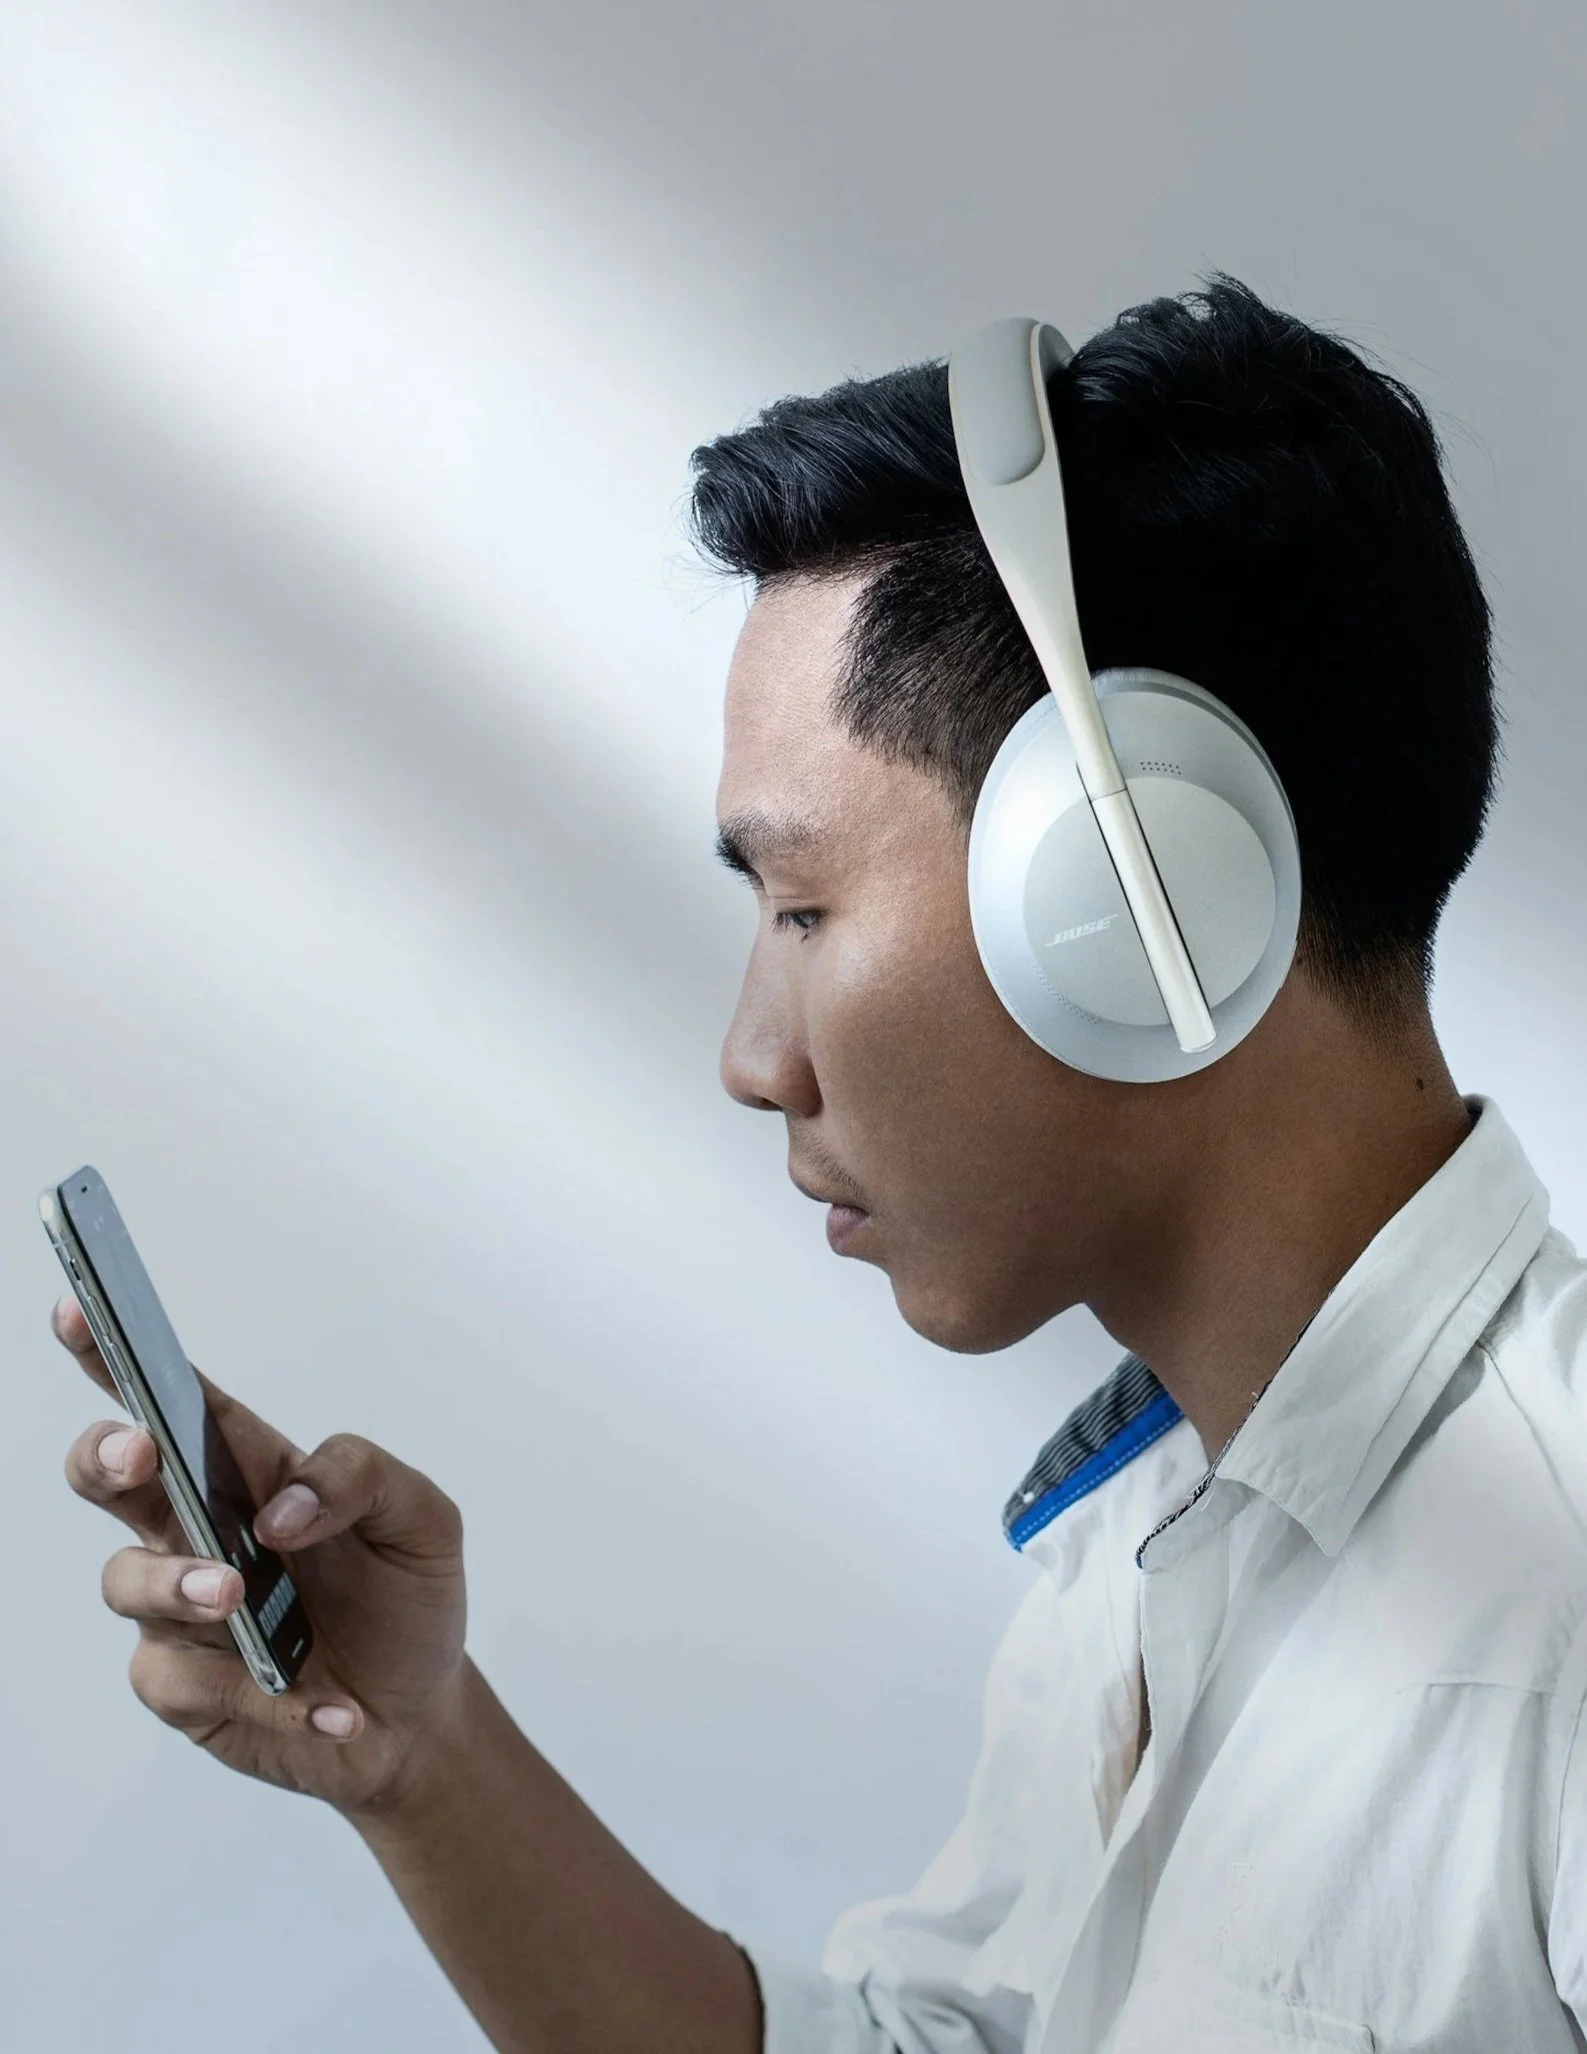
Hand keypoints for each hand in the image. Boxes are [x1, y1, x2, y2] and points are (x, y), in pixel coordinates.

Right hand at [55, 1295, 469, 1817]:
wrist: (418, 1712)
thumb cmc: (406, 1599)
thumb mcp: (422, 1521)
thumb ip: (362, 1480)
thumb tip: (280, 1507)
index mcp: (250, 1472)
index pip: (177, 1401)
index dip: (118, 1355)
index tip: (80, 1309)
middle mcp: (198, 1531)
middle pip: (111, 1474)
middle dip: (107, 1455)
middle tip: (141, 1454)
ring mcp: (180, 1610)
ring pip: (127, 1580)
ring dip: (178, 1584)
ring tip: (237, 1596)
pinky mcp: (184, 1687)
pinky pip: (184, 1682)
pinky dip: (263, 1694)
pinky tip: (325, 1705)